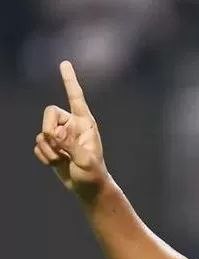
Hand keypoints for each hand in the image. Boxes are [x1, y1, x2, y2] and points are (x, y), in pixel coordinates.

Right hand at [34, 61, 108, 199]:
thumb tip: (55, 133)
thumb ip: (70, 145)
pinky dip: (44, 157)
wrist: (87, 188)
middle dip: (49, 131)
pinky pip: (37, 145)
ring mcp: (60, 135)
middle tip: (59, 148)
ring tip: (63, 160)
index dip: (69, 80)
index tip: (64, 63)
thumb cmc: (93, 174)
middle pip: (48, 114)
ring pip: (41, 133)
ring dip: (48, 150)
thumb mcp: (85, 160)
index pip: (76, 97)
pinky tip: (56, 163)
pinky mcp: (51, 146)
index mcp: (85, 123)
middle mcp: (71, 125)